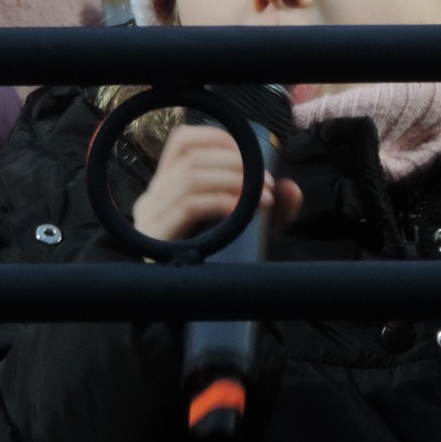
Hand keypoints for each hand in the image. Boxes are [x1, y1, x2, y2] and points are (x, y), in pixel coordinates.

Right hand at [131, 124, 301, 243]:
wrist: (188, 303)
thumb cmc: (215, 260)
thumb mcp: (246, 228)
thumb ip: (271, 208)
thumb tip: (290, 188)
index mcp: (167, 187)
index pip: (182, 142)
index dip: (216, 138)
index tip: (248, 153)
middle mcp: (153, 197)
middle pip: (193, 159)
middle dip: (237, 165)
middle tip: (268, 184)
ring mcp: (150, 216)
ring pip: (191, 178)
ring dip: (233, 181)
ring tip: (261, 197)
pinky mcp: (155, 237)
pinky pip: (188, 206)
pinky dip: (219, 201)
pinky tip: (240, 209)